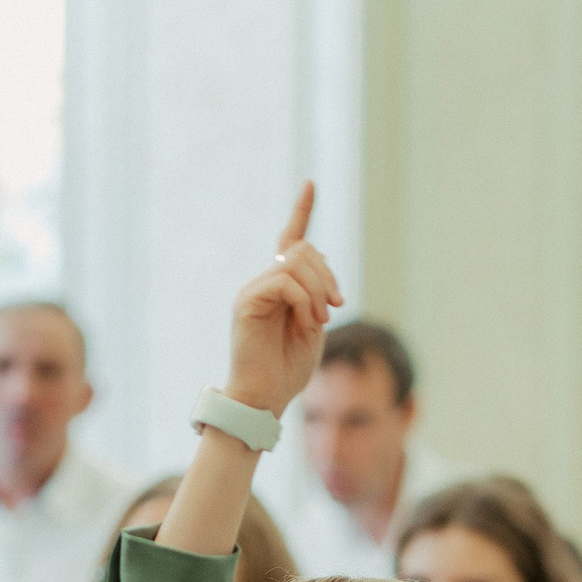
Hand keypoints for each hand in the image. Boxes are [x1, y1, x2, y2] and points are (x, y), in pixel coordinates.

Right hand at [222, 183, 344, 416]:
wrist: (264, 397)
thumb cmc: (288, 370)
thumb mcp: (314, 325)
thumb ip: (317, 294)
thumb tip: (318, 268)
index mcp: (281, 288)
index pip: (291, 240)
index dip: (302, 210)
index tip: (310, 183)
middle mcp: (264, 283)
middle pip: (303, 249)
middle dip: (328, 275)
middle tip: (334, 309)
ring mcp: (254, 291)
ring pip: (297, 262)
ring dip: (320, 291)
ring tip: (320, 320)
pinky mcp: (247, 302)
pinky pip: (285, 282)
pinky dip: (305, 301)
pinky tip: (308, 322)